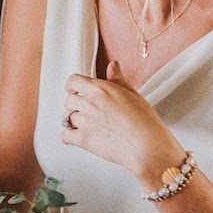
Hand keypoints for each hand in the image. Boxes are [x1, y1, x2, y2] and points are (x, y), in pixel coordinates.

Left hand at [61, 61, 182, 177]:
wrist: (148, 147)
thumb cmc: (145, 123)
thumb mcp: (133, 95)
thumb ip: (118, 80)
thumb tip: (112, 65)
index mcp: (101, 89)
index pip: (73, 81)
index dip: (72, 86)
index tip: (75, 91)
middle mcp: (90, 103)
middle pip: (69, 100)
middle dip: (74, 106)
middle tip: (85, 112)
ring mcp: (85, 121)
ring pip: (66, 118)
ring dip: (73, 122)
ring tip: (86, 126)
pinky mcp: (83, 139)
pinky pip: (65, 135)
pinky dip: (68, 137)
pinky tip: (77, 137)